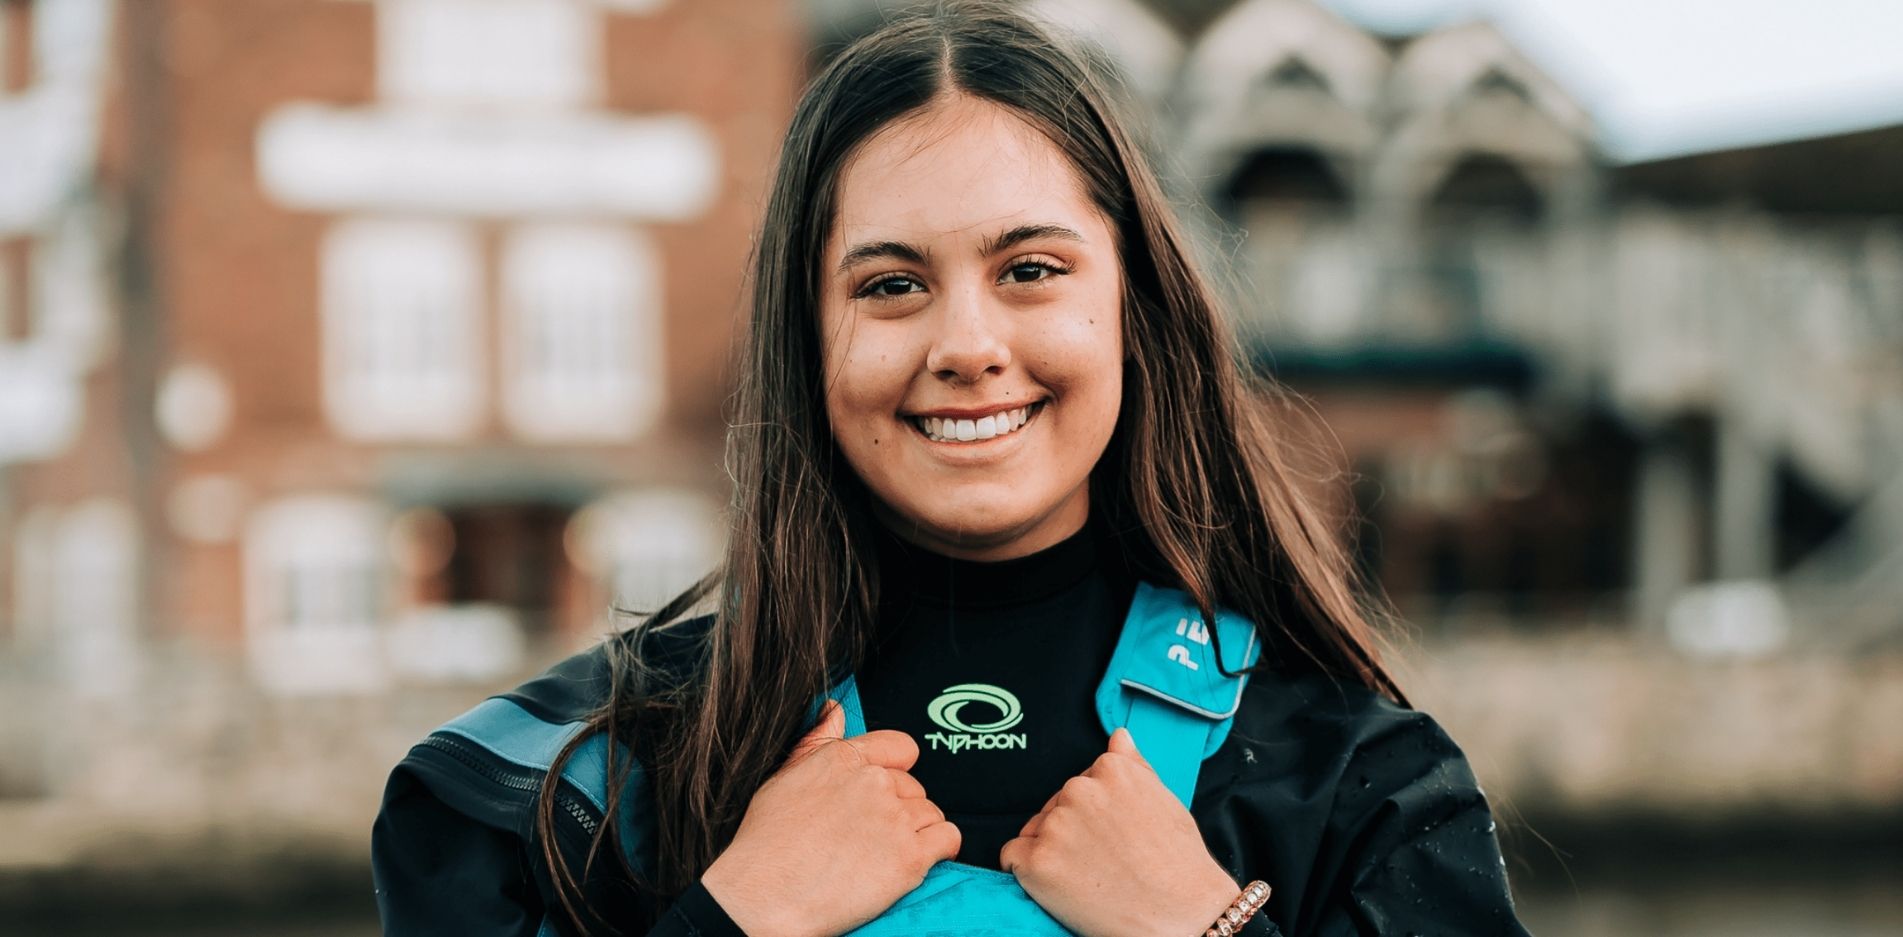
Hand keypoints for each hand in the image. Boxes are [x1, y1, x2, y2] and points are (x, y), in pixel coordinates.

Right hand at [702, 700, 960, 936]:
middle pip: (913, 786)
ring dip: (918, 831)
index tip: (886, 791)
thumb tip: (834, 710)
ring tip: (886, 853)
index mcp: (843, 759)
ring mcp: (894, 819)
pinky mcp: (910, 857)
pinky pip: (947, 838)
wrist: (765, 898)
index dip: (895, 769)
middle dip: (900, 808)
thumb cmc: (766, 847)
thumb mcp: (783, 779)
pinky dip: (941, 849)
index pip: (899, 747)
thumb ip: (817, 741)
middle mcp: (873, 782)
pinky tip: (919, 861)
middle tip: (873, 835)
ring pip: (931, 813)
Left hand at [999, 728, 1244, 936]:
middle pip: (1055, 807)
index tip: (1112, 837)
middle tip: (1104, 861)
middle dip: (1071, 832)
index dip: (1093, 817)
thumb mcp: (1164, 800)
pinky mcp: (1037, 861)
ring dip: (1051, 851)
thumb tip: (1118, 736)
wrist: (1183, 915)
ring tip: (1090, 876)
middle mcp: (1079, 790)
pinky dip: (1027, 871)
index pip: (1080, 785)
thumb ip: (1134, 765)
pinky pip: (1011, 857)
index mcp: (1109, 769)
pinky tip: (1057, 884)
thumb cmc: (1179, 863)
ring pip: (1034, 831)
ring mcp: (1056, 826)